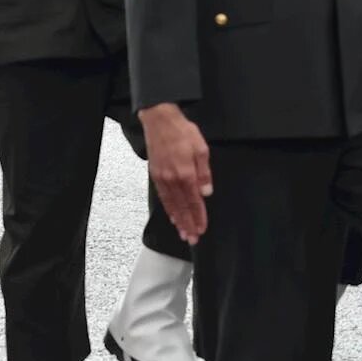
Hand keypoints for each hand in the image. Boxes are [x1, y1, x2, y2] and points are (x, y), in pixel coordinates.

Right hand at [140, 103, 210, 244]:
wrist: (160, 122)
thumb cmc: (183, 133)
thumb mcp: (201, 149)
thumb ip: (204, 173)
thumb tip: (206, 192)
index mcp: (186, 173)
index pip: (194, 201)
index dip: (198, 216)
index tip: (202, 228)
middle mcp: (172, 180)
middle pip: (181, 207)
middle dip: (188, 224)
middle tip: (193, 239)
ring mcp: (162, 179)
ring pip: (171, 205)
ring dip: (178, 220)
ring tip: (183, 233)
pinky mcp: (155, 176)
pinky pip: (163, 197)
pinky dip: (168, 209)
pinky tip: (173, 216)